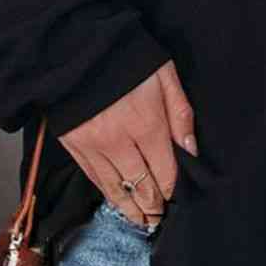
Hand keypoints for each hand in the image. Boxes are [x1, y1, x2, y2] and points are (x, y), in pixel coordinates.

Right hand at [57, 60, 197, 227]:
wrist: (75, 45)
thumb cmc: (125, 56)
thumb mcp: (164, 75)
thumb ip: (180, 114)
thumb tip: (191, 150)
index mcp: (147, 123)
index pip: (165, 172)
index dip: (172, 191)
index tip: (176, 201)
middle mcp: (120, 141)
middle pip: (142, 187)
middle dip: (154, 207)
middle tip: (160, 219)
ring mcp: (94, 146)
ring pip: (116, 189)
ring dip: (131, 209)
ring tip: (141, 221)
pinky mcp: (73, 145)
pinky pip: (94, 178)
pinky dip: (107, 193)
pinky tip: (116, 201)